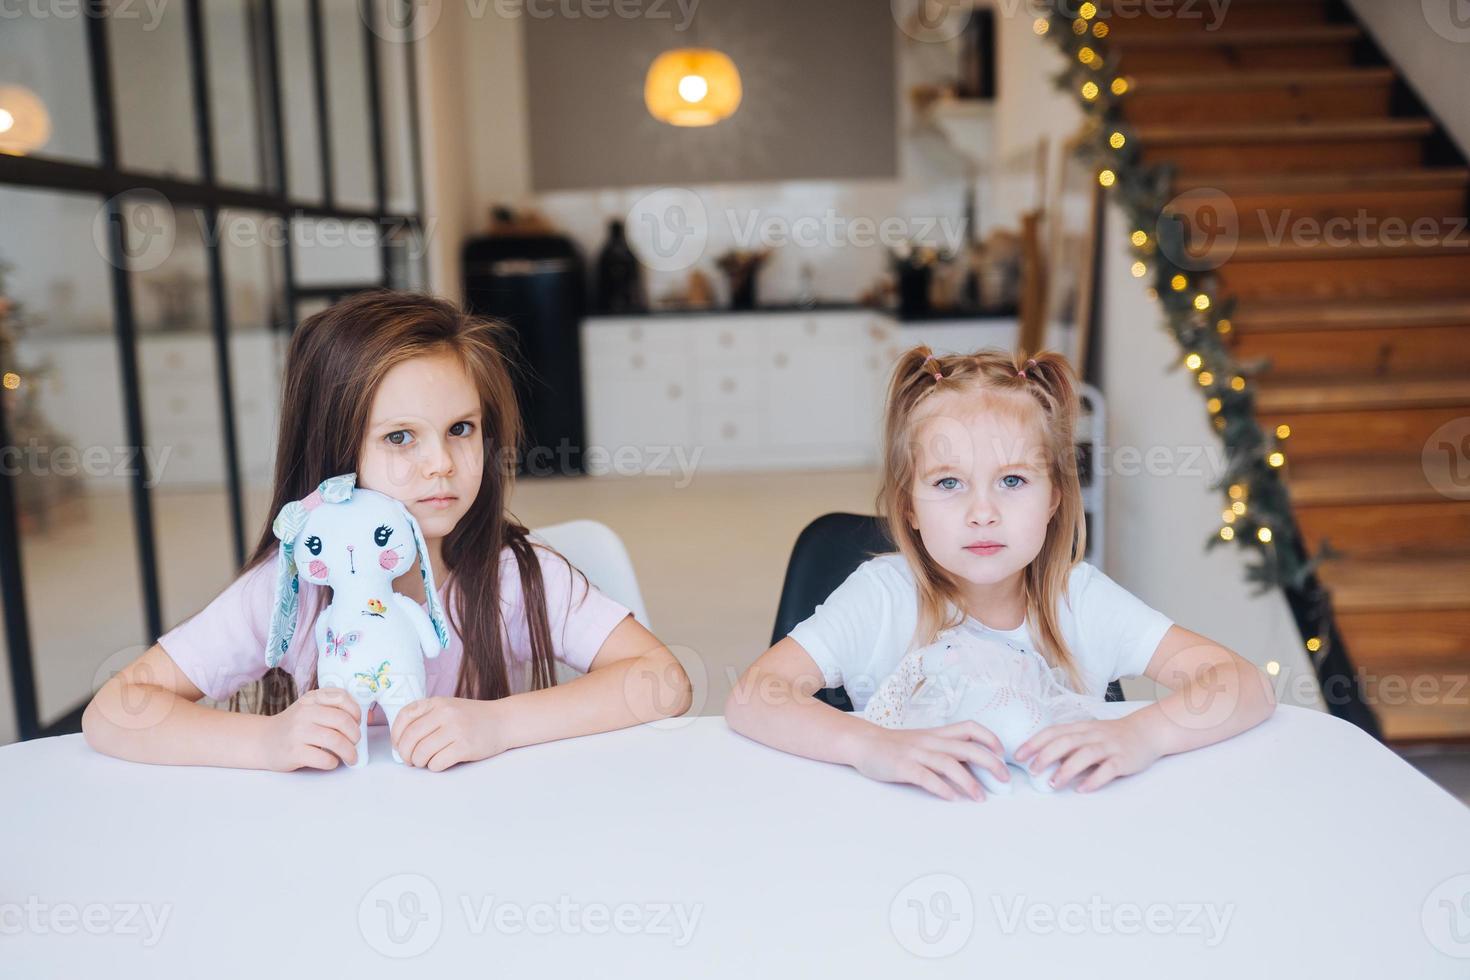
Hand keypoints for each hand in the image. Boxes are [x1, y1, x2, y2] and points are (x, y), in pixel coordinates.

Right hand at [263, 687, 360, 771]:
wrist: (263, 741)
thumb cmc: (294, 726)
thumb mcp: (310, 709)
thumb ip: (333, 709)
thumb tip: (368, 718)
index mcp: (312, 699)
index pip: (342, 697)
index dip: (356, 711)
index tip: (358, 722)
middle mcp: (304, 712)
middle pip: (342, 721)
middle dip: (355, 735)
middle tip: (356, 743)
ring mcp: (298, 732)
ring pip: (335, 740)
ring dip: (349, 752)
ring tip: (351, 757)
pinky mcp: (294, 752)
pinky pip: (323, 758)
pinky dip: (333, 762)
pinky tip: (331, 762)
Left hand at [391, 697, 506, 771]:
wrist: (503, 721)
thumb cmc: (472, 718)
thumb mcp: (448, 708)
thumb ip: (426, 718)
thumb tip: (400, 743)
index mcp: (437, 702)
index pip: (405, 716)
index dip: (396, 734)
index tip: (398, 745)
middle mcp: (445, 713)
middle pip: (411, 738)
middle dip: (406, 754)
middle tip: (410, 760)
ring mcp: (456, 729)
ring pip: (422, 753)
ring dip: (420, 762)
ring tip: (426, 761)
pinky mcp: (465, 746)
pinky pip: (437, 763)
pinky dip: (434, 767)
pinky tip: (441, 762)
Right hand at [853, 721, 1009, 801]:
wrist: (864, 743)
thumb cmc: (896, 746)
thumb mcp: (924, 742)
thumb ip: (945, 750)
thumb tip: (972, 768)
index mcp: (937, 734)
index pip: (970, 728)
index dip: (989, 737)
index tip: (1002, 752)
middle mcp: (931, 741)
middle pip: (967, 748)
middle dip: (990, 763)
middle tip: (1005, 779)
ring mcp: (916, 754)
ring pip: (949, 764)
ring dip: (969, 782)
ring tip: (981, 798)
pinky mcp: (903, 767)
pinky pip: (926, 777)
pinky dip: (941, 788)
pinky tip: (952, 798)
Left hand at [1014, 716, 1159, 792]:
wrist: (1147, 731)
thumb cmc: (1111, 735)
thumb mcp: (1088, 733)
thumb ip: (1068, 743)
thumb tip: (1043, 759)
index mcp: (1081, 728)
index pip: (1053, 731)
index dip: (1034, 742)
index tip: (1018, 755)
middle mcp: (1093, 735)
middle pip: (1066, 742)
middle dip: (1046, 756)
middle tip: (1032, 771)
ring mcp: (1109, 746)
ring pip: (1085, 755)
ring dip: (1067, 769)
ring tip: (1054, 784)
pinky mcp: (1123, 759)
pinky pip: (1108, 769)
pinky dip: (1094, 779)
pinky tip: (1082, 788)